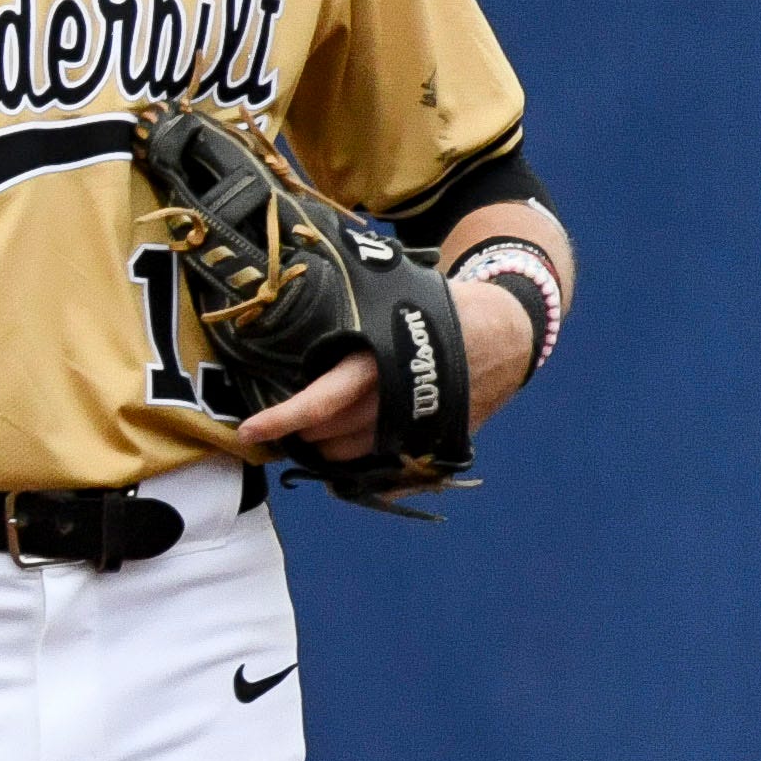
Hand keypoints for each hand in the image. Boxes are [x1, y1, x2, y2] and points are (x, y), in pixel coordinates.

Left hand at [234, 276, 536, 459]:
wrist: (510, 329)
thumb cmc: (438, 308)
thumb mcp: (394, 298)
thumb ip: (350, 313)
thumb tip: (292, 293)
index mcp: (381, 360)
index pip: (322, 400)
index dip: (282, 419)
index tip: (250, 431)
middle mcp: (398, 400)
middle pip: (331, 434)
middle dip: (304, 430)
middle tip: (290, 418)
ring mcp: (420, 427)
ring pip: (354, 455)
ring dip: (330, 448)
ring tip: (320, 427)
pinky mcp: (438, 443)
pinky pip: (387, 467)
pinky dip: (364, 460)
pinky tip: (355, 442)